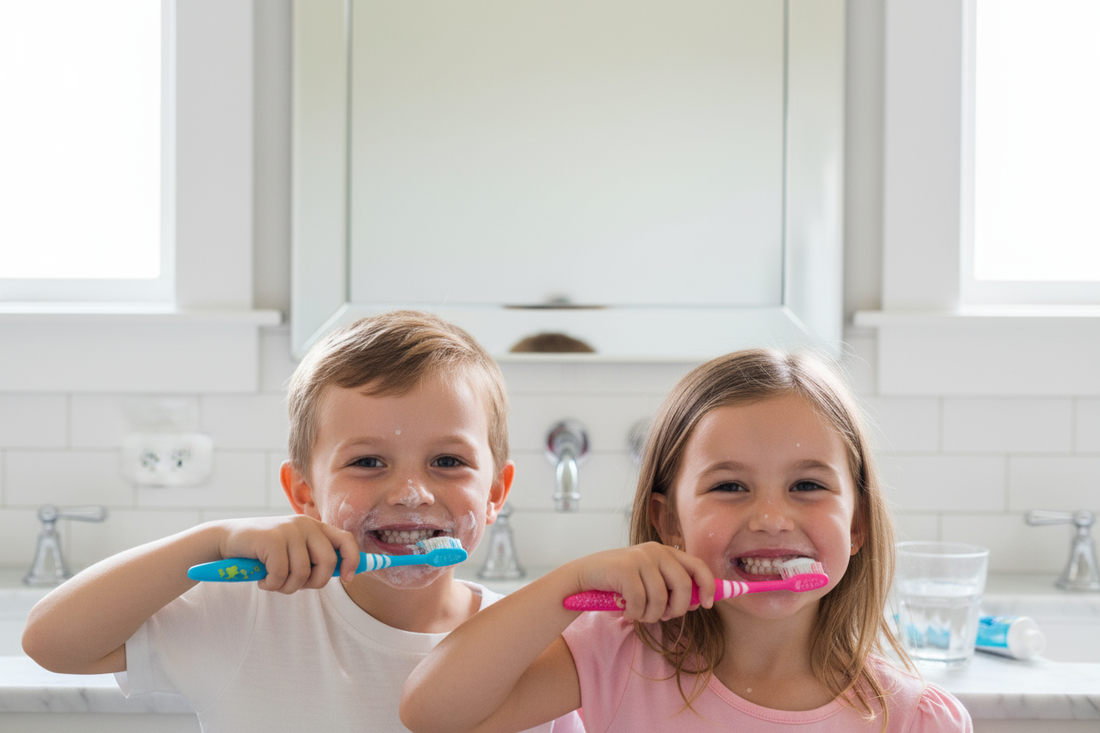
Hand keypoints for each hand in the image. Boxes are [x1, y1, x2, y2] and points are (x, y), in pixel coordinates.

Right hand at [215, 515, 361, 592]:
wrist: (227, 540)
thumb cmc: (264, 552)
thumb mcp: (294, 550)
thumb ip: (314, 557)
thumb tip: (344, 573)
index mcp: (315, 527)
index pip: (346, 541)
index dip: (352, 561)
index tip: (348, 579)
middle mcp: (306, 524)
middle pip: (328, 562)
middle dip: (314, 583)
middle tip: (295, 585)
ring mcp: (289, 530)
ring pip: (303, 573)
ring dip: (287, 587)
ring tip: (272, 582)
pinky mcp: (272, 539)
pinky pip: (281, 575)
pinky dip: (271, 585)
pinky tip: (261, 579)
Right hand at [568, 542, 715, 622]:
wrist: (584, 577)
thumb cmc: (620, 583)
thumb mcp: (650, 579)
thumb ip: (672, 584)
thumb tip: (701, 601)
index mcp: (666, 552)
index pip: (698, 566)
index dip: (708, 587)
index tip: (707, 605)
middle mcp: (656, 550)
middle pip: (684, 587)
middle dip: (677, 609)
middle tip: (663, 616)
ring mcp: (640, 557)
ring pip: (661, 599)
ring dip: (651, 615)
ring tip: (638, 613)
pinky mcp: (625, 568)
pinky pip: (641, 602)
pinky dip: (634, 613)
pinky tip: (626, 610)